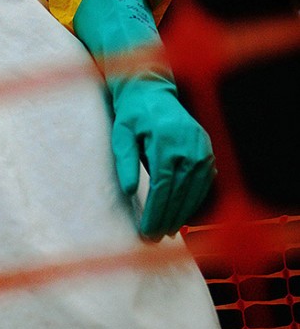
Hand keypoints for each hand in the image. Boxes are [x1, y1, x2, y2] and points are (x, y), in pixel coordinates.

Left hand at [111, 77, 214, 238]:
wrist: (151, 90)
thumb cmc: (132, 114)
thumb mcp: (121, 134)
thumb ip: (125, 162)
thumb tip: (130, 191)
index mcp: (166, 142)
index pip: (163, 187)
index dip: (156, 212)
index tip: (146, 231)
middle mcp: (189, 146)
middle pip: (180, 192)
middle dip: (167, 218)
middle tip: (154, 238)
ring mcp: (202, 148)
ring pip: (195, 190)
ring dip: (182, 213)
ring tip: (167, 231)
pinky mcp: (207, 149)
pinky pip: (204, 181)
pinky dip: (194, 199)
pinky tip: (183, 214)